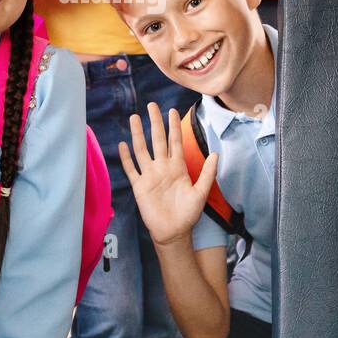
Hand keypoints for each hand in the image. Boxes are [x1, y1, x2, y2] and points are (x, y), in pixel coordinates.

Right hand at [118, 103, 217, 246]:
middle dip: (155, 123)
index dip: (173, 126)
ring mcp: (150, 175)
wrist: (174, 232)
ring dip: (138, 134)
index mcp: (177, 167)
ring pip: (142, 150)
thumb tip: (216, 153)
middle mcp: (162, 167)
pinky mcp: (139, 186)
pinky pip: (131, 169)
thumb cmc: (188, 214)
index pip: (174, 141)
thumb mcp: (201, 192)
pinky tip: (122, 145)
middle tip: (152, 106)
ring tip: (134, 118)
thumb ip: (208, 173)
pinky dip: (126, 157)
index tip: (171, 110)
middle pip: (157, 140)